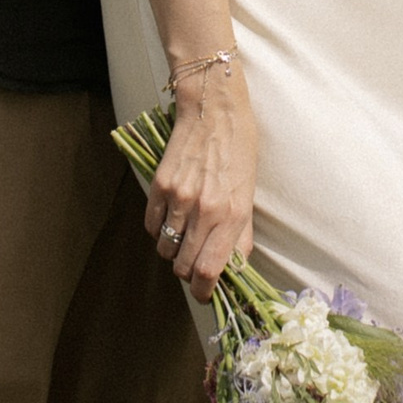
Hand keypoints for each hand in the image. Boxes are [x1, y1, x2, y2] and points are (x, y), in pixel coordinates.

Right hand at [145, 55, 259, 300]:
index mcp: (233, 214)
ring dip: (173, 251)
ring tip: (184, 236)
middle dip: (189, 272)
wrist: (214, 110)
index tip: (205, 292)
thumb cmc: (239, 150)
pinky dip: (160, 230)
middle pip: (184, 266)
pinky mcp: (159, 186)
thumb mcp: (249, 193)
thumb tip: (235, 267)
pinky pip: (153, 226)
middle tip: (195, 262)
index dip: (205, 290)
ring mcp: (179, 198)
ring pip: (166, 249)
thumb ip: (241, 233)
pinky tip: (172, 217)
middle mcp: (205, 210)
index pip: (209, 271)